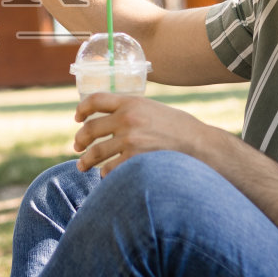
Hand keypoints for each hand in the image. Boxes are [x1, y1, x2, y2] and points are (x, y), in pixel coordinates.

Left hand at [73, 94, 211, 176]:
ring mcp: (130, 141)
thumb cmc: (180, 128)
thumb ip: (132, 111)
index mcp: (131, 102)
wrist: (201, 145)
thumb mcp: (154, 109)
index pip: (95, 99)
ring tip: (82, 166)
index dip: (82, 109)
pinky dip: (105, 175)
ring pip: (96, 153)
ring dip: (86, 161)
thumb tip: (110, 120)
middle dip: (80, 140)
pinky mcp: (134, 160)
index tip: (77, 118)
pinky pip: (109, 170)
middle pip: (90, 129)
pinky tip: (105, 176)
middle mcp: (127, 119)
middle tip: (76, 147)